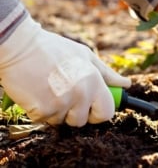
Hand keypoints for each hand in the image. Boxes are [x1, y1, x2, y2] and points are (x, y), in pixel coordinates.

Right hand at [0, 16, 130, 126]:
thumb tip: (126, 84)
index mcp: (94, 80)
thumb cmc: (54, 49)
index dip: (100, 113)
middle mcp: (81, 93)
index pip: (107, 112)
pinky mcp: (41, 111)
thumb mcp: (84, 56)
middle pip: (83, 121)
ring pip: (63, 121)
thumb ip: (106, 73)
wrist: (20, 46)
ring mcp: (61, 103)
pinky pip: (45, 120)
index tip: (93, 109)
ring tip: (50, 89)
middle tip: (66, 96)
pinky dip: (41, 111)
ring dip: (57, 111)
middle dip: (76, 114)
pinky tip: (38, 92)